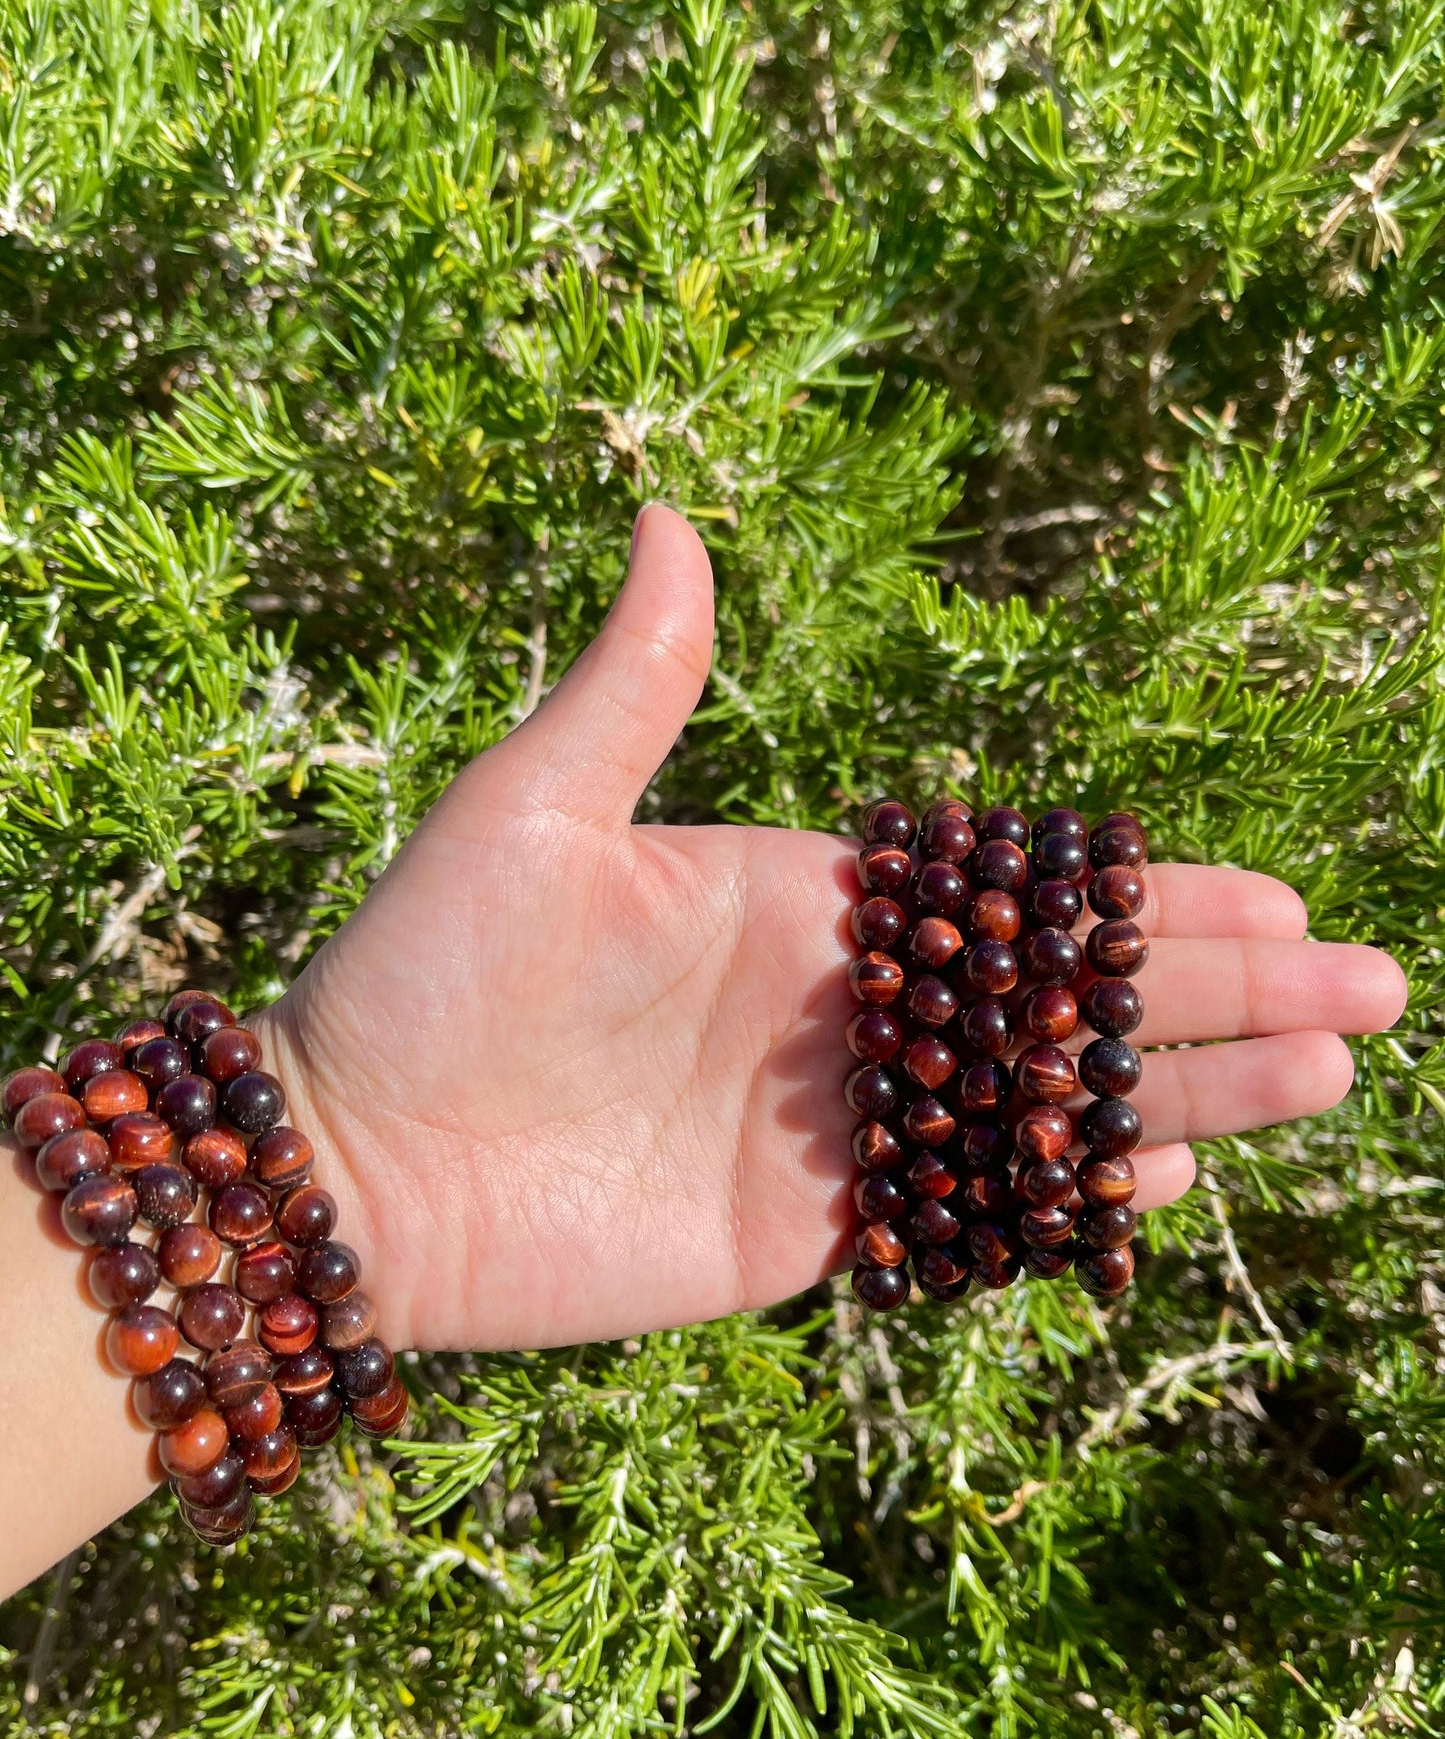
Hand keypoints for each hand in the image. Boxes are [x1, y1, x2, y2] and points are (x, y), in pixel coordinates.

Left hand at [256, 506, 1408, 1352]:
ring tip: (1326, 1077)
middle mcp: (841, 1007)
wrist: (355, 1167)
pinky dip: (1064, 1192)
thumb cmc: (425, 974)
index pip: (1013, 892)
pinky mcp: (806, 1229)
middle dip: (1218, 991)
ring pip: (1042, 1101)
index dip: (1143, 896)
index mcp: (803, 897)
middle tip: (1372, 989)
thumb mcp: (532, 810)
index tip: (1275, 893)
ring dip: (1185, 1091)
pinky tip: (1160, 1172)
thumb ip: (634, 682)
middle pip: (1063, 994)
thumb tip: (663, 509)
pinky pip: (966, 1207)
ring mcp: (834, 1122)